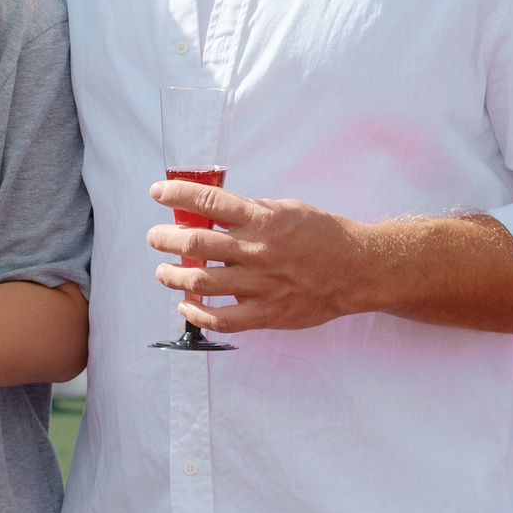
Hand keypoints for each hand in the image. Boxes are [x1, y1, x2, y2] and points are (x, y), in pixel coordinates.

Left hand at [146, 179, 371, 331]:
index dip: (176, 195)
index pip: (208, 202)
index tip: (157, 193)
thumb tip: (210, 209)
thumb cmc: (321, 235)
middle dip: (165, 238)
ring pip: (201, 282)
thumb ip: (250, 211)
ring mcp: (261, 284)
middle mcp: (257, 250)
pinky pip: (222, 319)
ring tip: (162, 271)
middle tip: (154, 237)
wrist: (358, 269)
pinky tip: (185, 305)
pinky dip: (197, 314)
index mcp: (262, 219)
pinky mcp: (267, 313)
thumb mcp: (286, 209)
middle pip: (195, 243)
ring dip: (173, 276)